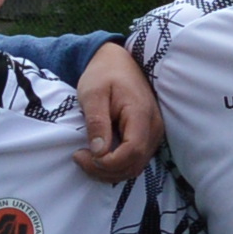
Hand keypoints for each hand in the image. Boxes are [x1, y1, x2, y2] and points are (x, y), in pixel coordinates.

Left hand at [73, 42, 164, 180]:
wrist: (117, 62)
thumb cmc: (103, 74)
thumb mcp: (93, 94)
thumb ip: (96, 122)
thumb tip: (99, 151)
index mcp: (141, 114)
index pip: (131, 152)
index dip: (107, 163)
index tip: (81, 155)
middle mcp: (154, 128)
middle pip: (134, 165)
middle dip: (104, 170)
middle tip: (78, 158)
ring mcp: (154, 133)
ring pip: (135, 167)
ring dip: (109, 171)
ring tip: (86, 158)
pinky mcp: (148, 137)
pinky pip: (135, 160)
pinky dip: (116, 165)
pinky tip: (98, 156)